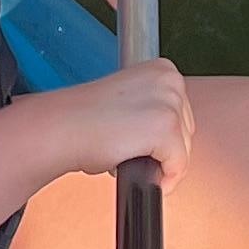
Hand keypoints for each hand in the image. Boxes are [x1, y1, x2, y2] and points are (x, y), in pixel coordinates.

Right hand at [37, 56, 193, 190]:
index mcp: (162, 70)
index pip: (181, 115)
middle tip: (129, 151)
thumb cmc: (85, 118)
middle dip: (162, 150)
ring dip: (158, 163)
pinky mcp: (165, 128)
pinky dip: (161, 179)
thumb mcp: (130, 100)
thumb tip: (169, 140)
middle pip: (186, 133)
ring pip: (183, 152)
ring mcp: (169, 103)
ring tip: (126, 155)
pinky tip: (134, 170)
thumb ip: (153, 109)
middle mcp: (170, 80)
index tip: (140, 142)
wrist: (62, 127)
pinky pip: (177, 167)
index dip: (161, 137)